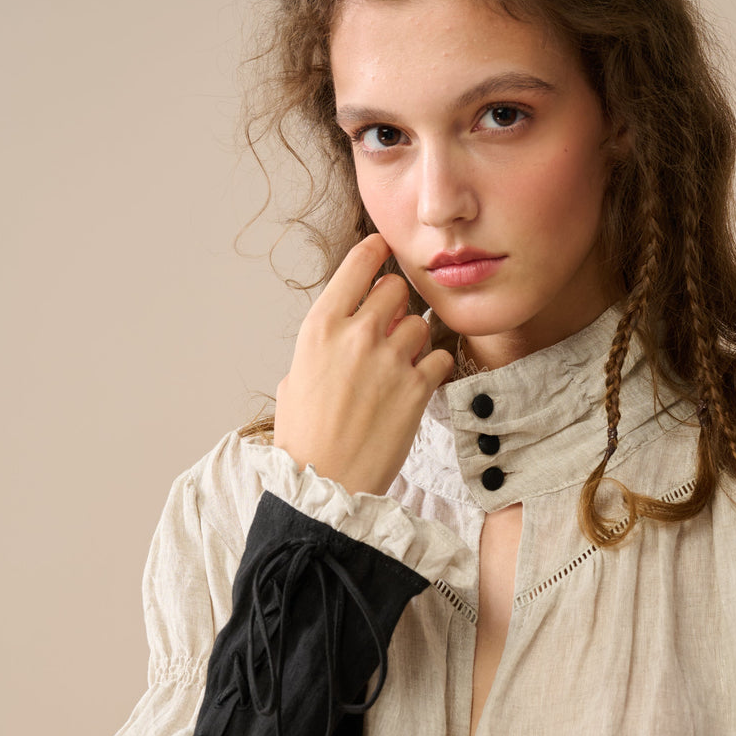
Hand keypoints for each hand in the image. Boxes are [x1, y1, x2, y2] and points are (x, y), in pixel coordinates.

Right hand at [274, 233, 453, 496]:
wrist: (325, 483)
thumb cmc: (304, 437)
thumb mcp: (295, 377)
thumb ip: (324, 345)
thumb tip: (344, 330)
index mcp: (320, 327)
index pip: (359, 265)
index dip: (376, 253)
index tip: (384, 252)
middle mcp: (356, 335)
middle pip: (397, 289)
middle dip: (397, 304)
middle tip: (391, 326)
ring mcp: (390, 359)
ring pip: (421, 324)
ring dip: (415, 340)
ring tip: (400, 366)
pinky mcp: (417, 387)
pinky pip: (440, 356)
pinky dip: (433, 367)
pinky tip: (417, 384)